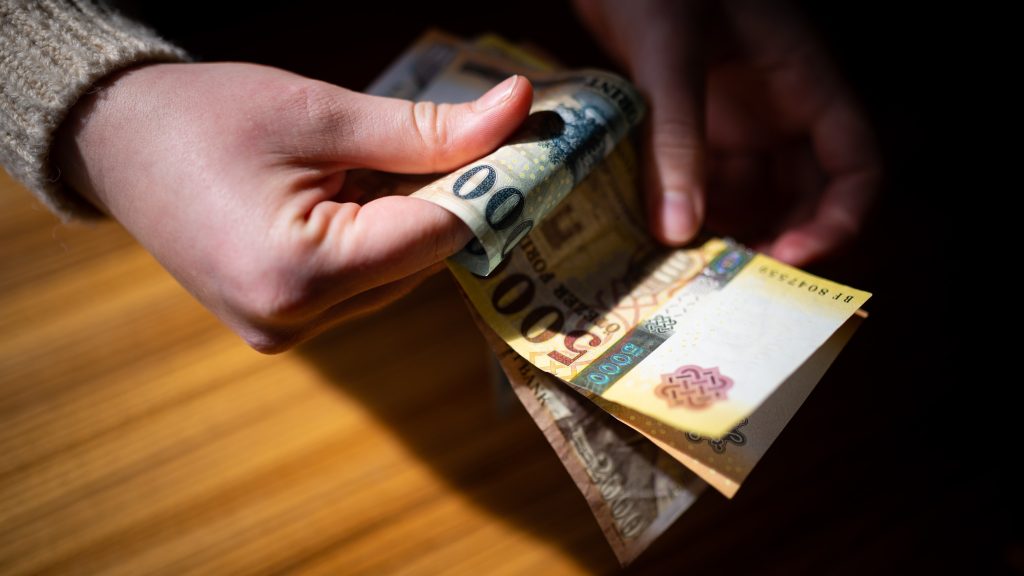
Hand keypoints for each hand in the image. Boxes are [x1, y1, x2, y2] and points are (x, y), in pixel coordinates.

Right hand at [55, 63, 531, 350]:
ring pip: (396, 277)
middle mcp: (294, 321)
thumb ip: (428, 129)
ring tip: (372, 165)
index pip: (435, 238)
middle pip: (419, 263)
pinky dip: (376, 239)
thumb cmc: (206, 117)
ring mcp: (285, 331)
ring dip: (408, 221)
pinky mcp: (281, 323)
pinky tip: (352, 195)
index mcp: (299, 273)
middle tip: (463, 141)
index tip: (525, 145)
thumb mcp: (323, 114)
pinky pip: (362, 285)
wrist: (114, 140)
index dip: (486, 190)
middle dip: (447, 202)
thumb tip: (520, 109)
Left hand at [574, 0, 879, 264]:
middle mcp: (777, 110)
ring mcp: (734, 119)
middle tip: (735, 283)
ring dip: (728, 232)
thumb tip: (677, 230)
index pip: (854, 165)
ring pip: (749, 195)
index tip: (790, 260)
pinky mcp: (690, 125)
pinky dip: (688, 209)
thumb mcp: (670, 56)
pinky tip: (659, 237)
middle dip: (776, 239)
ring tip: (692, 272)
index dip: (836, 219)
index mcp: (804, 84)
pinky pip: (702, 180)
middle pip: (803, 194)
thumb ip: (676, 136)